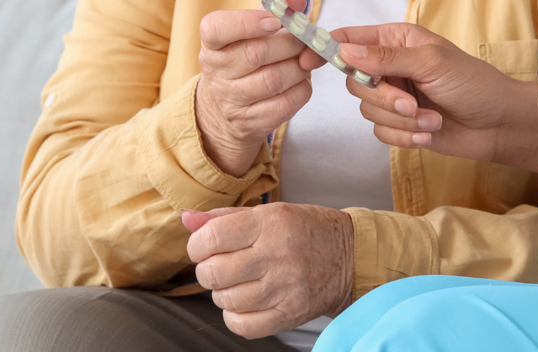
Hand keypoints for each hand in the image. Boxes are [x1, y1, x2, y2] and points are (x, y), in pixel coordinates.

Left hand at [184, 204, 352, 336]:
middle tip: (221, 264)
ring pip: (225, 300)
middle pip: (213, 273)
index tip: (204, 245)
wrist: (351, 256)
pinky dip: (235, 316)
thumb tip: (186, 219)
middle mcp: (277, 255)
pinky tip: (246, 302)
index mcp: (271, 223)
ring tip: (240, 281)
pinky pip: (242, 325)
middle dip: (208, 269)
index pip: (212, 237)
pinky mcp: (289, 313)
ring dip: (223, 292)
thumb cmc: (307, 230)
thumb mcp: (271, 213)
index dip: (197, 244)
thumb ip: (225, 217)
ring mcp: (284, 288)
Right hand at [195, 0, 321, 176]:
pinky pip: (287, 103)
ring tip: (304, 59)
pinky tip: (301, 81)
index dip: (247, 22)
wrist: (224, 112)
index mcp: (212, 45)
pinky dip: (303, 88)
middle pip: (257, 53)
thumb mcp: (251, 31)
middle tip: (304, 38)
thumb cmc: (245, 60)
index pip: (216, 29)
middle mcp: (217, 73)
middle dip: (290, 42)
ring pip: (275, 79)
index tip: (274, 20)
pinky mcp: (251, 123)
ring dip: (299, 66)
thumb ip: (275, 8)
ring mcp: (232, 102)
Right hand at [334, 23, 537, 175]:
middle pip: (355, 83)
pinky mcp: (399, 124)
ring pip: (368, 112)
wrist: (498, 124)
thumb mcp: (432, 62)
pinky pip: (381, 134)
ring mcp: (394, 96)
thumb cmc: (474, 83)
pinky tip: (430, 131)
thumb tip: (344, 51)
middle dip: (384, 98)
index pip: (350, 39)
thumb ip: (386, 59)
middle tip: (412, 102)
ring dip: (402, 120)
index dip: (327, 48)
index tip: (308, 60)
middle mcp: (390, 66)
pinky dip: (406, 136)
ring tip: (432, 118)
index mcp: (396, 40)